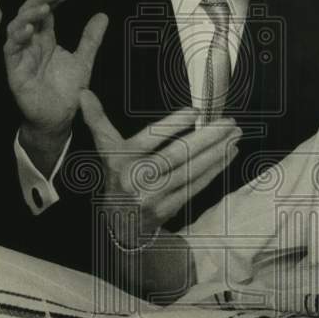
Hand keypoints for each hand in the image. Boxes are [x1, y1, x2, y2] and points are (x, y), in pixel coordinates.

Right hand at [4, 0, 107, 162]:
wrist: (59, 118)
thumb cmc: (66, 91)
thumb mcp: (83, 60)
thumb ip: (91, 39)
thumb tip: (103, 15)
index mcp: (45, 39)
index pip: (45, 12)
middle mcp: (31, 44)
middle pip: (29, 14)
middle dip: (40, 0)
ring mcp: (21, 56)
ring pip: (16, 28)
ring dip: (27, 16)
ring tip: (44, 9)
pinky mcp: (14, 71)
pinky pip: (11, 50)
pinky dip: (17, 37)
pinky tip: (28, 29)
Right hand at [79, 90, 240, 245]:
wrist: (120, 224)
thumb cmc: (117, 177)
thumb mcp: (106, 150)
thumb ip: (97, 121)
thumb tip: (84, 93)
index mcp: (121, 160)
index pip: (150, 138)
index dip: (173, 124)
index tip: (196, 110)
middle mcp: (136, 179)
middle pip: (176, 155)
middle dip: (206, 137)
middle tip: (229, 123)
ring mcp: (153, 196)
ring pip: (190, 170)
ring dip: (216, 152)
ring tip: (234, 136)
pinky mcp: (168, 208)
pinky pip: (195, 186)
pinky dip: (214, 170)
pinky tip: (228, 156)